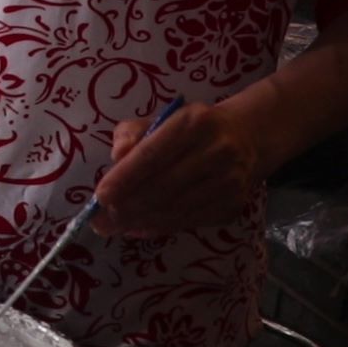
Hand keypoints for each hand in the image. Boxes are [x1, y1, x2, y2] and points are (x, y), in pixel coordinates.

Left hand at [90, 102, 262, 238]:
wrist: (246, 138)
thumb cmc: (192, 128)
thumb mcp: (162, 118)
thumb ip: (133, 133)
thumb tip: (117, 156)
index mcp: (195, 123)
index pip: (153, 154)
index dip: (125, 177)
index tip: (100, 195)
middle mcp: (217, 152)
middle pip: (164, 187)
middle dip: (128, 206)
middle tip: (101, 218)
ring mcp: (230, 182)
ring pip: (176, 209)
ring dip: (141, 221)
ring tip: (114, 226)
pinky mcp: (234, 205)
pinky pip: (190, 221)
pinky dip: (161, 227)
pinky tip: (139, 228)